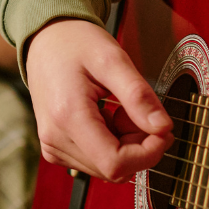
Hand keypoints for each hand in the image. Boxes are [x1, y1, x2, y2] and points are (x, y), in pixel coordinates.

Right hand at [25, 17, 173, 182]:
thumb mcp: (113, 59)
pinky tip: (108, 116)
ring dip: (127, 143)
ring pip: (108, 167)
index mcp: (68, 116)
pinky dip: (113, 143)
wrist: (45, 41)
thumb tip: (162, 127)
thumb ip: (138, 95)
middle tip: (141, 110)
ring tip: (121, 108)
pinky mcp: (57, 148)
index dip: (148, 153)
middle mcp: (55, 139)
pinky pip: (96, 160)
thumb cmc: (75, 44)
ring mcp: (54, 146)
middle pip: (114, 168)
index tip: (163, 129)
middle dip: (139, 145)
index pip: (115, 163)